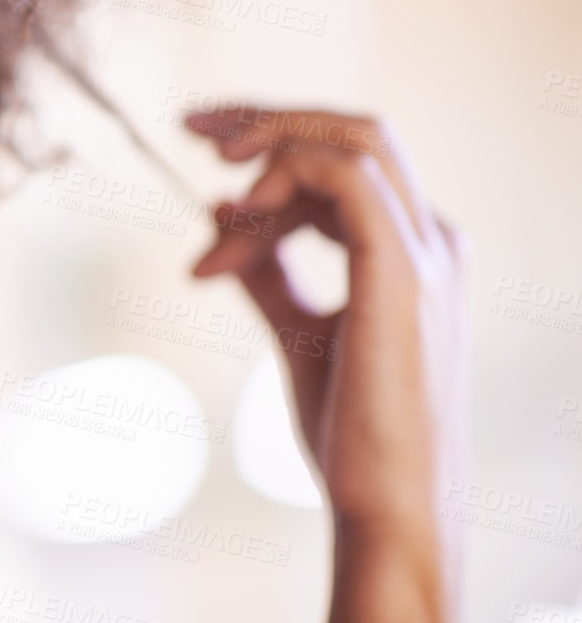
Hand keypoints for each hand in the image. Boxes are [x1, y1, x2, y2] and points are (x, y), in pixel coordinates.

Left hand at [184, 107, 468, 622]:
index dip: (270, 139)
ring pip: (353, 139)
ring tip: (210, 191)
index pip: (345, 158)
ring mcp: (427, 252)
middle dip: (267, 116)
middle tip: (189, 124)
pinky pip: (347, 177)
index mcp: (414, 250)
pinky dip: (285, 175)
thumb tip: (218, 211)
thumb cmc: (351, 433)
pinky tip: (237, 215)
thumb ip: (265, 270)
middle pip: (354, 128)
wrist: (386, 506)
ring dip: (267, 144)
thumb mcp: (295, 332)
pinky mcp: (406, 271)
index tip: (197, 144)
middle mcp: (432, 239)